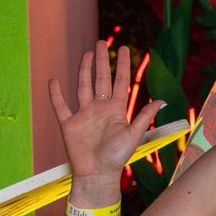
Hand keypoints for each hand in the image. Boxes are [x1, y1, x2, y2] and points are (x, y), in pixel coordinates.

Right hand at [48, 42, 162, 181]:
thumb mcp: (134, 134)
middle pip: (100, 79)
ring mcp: (84, 115)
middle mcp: (100, 108)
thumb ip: (144, 116)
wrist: (98, 174)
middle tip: (102, 42)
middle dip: (102, 61)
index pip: (120, 82)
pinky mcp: (69, 124)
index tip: (125, 49)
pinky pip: (60, 106)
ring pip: (82, 87)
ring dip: (84, 71)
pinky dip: (56, 94)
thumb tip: (161, 100)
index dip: (122, 66)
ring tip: (86, 54)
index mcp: (116, 110)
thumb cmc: (118, 157)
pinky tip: (53, 81)